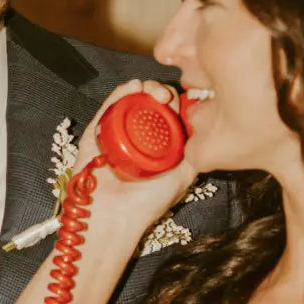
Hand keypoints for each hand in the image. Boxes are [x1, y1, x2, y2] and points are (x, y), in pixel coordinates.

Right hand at [74, 80, 196, 244]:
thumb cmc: (148, 203)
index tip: (183, 101)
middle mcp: (137, 135)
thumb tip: (206, 126)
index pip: (169, 112)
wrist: (115, 217)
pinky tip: (133, 87)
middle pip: (150, 102)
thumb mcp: (182, 175)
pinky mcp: (96, 131)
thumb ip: (195, 153)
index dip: (177, 101)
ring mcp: (116, 131)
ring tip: (152, 92)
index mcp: (157, 143)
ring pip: (131, 99)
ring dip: (144, 88)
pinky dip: (121, 91)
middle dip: (161, 92)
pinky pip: (109, 105)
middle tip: (166, 98)